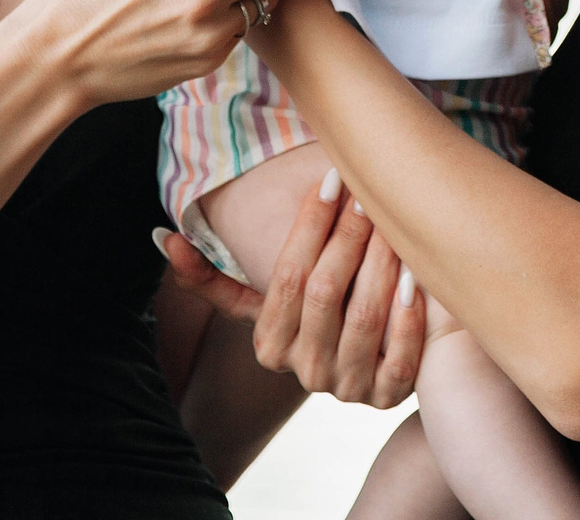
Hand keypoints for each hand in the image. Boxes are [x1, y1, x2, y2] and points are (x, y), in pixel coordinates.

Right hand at [156, 169, 427, 407]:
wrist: (380, 364)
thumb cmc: (322, 312)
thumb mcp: (269, 300)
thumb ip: (215, 280)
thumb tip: (163, 239)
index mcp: (269, 346)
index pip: (286, 279)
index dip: (309, 227)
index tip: (330, 181)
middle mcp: (305, 373)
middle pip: (324, 293)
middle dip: (347, 235)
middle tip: (367, 192)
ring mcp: (346, 389)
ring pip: (363, 318)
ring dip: (380, 264)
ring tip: (393, 222)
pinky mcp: (388, 398)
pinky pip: (400, 356)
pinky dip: (408, 314)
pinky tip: (415, 274)